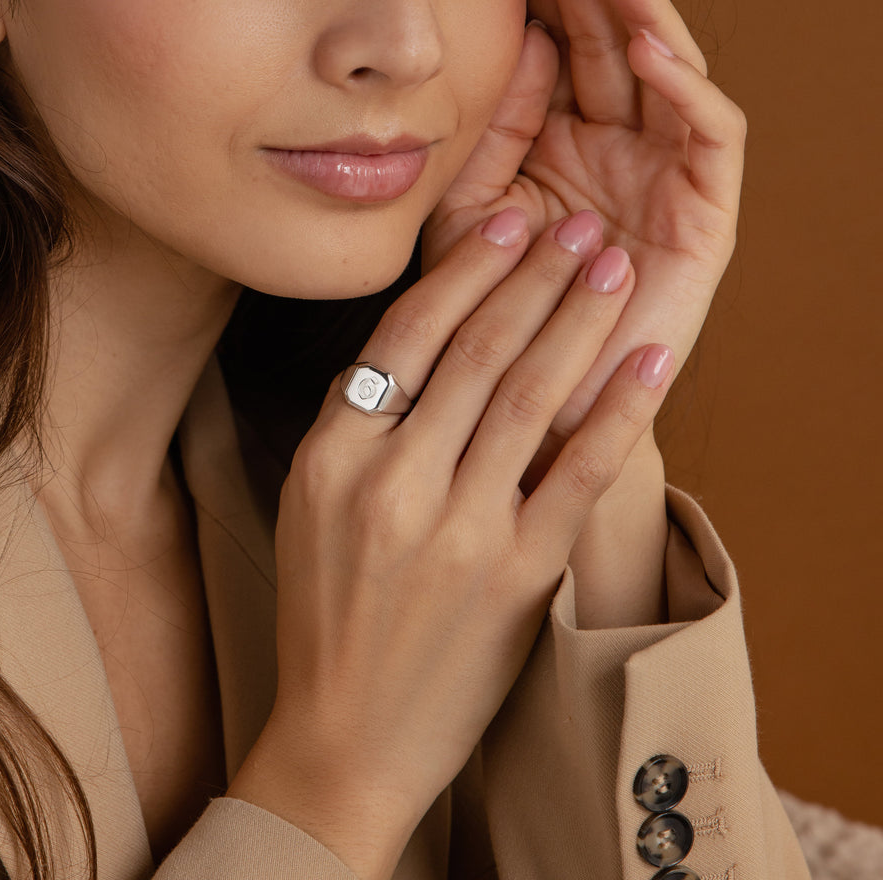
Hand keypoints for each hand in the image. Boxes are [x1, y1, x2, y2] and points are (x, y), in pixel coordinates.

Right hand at [228, 210, 674, 879]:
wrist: (342, 736)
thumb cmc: (325, 615)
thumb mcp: (311, 506)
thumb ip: (359, 429)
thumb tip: (424, 346)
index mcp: (331, 458)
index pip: (402, 338)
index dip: (461, 272)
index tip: (502, 222)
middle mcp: (391, 484)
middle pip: (472, 352)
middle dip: (531, 277)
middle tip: (572, 228)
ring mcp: (457, 532)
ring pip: (526, 396)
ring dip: (576, 321)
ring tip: (609, 267)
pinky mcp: (514, 577)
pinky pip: (576, 475)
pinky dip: (617, 410)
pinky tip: (647, 358)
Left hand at [424, 0, 744, 437]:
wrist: (531, 411)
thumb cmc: (489, 317)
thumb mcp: (471, 212)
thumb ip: (491, 133)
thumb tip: (515, 43)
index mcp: (556, 143)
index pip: (557, 45)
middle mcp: (613, 148)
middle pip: (609, 42)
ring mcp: (662, 177)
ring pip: (666, 71)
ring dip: (642, 12)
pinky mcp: (706, 214)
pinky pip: (710, 134)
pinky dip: (685, 88)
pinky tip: (646, 50)